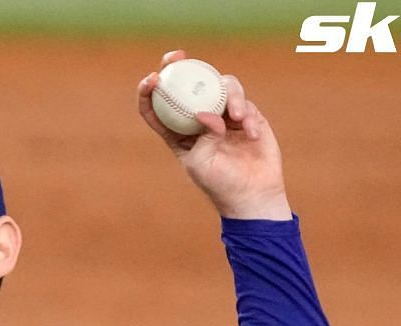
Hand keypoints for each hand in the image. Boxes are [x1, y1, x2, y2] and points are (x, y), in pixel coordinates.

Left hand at [136, 50, 291, 220]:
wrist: (252, 194)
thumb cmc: (219, 183)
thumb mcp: (201, 163)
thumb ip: (202, 136)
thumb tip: (205, 112)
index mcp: (177, 133)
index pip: (157, 108)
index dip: (149, 91)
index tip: (152, 78)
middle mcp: (199, 120)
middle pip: (188, 86)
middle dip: (180, 66)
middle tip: (179, 56)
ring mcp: (224, 116)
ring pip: (221, 88)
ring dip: (229, 96)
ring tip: (236, 117)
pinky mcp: (247, 117)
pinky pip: (245, 104)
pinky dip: (247, 116)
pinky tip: (250, 134)